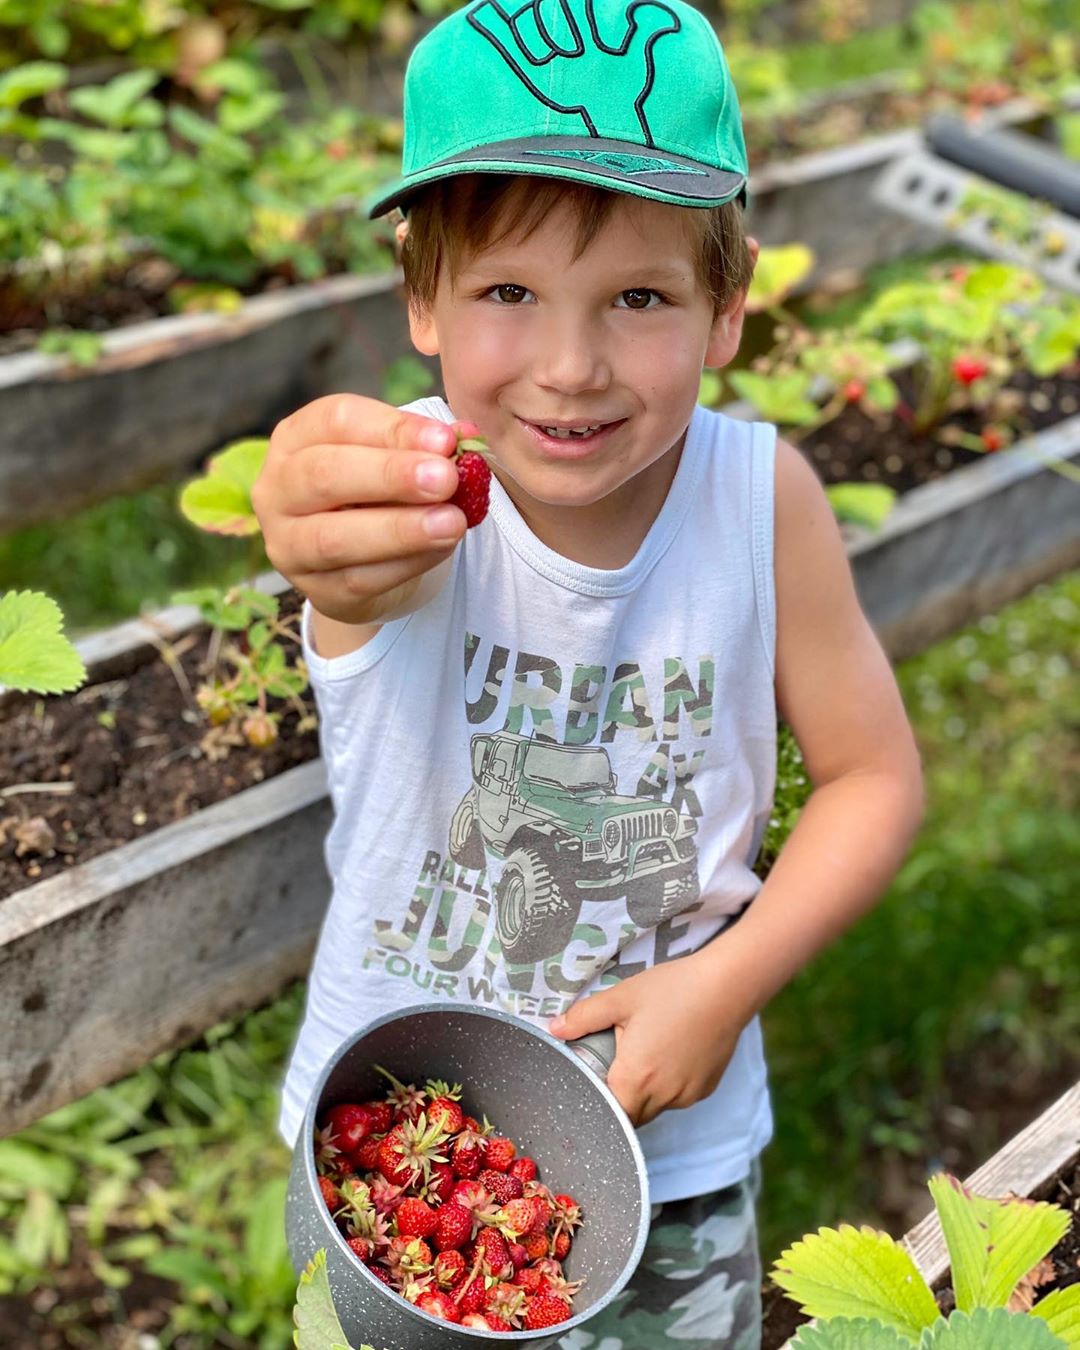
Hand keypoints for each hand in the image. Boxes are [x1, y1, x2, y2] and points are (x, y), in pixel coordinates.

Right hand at [251, 393, 478, 625]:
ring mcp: (288, 545)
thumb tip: (465, 438)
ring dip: (399, 530)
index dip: (392, 430)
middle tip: (446, 479)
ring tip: (452, 522)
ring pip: (335, 538)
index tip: (445, 441)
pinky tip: (441, 549)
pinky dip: (406, 564)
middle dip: (390, 476)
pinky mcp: (315, 590)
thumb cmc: (379, 490)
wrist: (366, 557)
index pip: (336, 421)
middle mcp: (277, 489)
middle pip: (324, 475)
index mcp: (296, 438)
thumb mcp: (396, 457)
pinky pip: (359, 580)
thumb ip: (425, 446)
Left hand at [548, 946, 752, 1125]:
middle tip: (612, 1066)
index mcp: (635, 1079)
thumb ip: (584, 1017)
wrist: (727, 987)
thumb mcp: (622, 997)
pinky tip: (669, 1053)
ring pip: (656, 1107)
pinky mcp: (706, 1088)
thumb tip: (553, 1030)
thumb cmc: (672, 989)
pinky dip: (668, 1084)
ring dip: (644, 1092)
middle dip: (619, 1098)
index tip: (590, 1086)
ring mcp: (687, 1095)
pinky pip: (678, 1096)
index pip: (608, 1113)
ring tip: (643, 1054)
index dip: (596, 1103)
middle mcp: (663, 1096)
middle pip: (631, 1115)